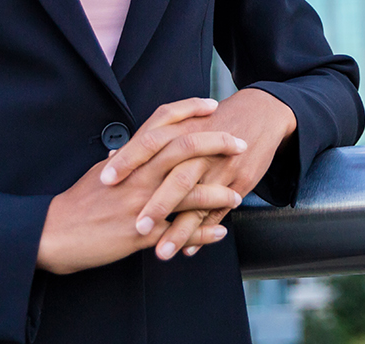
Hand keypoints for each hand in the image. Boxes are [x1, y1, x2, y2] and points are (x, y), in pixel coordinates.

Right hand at [35, 98, 246, 274]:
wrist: (52, 233)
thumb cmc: (78, 203)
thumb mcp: (101, 172)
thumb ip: (123, 160)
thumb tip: (131, 148)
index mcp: (128, 158)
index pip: (161, 122)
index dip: (189, 110)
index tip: (212, 105)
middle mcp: (137, 175)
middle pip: (183, 148)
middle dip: (216, 143)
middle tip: (240, 143)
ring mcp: (139, 204)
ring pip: (187, 190)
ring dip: (217, 192)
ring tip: (237, 194)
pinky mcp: (138, 234)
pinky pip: (178, 232)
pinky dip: (202, 232)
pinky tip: (219, 232)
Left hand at [100, 88, 296, 259]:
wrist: (259, 113)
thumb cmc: (213, 120)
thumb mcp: (183, 122)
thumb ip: (150, 142)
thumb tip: (111, 157)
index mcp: (182, 130)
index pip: (149, 143)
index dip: (128, 161)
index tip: (105, 180)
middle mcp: (201, 150)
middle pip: (177, 176)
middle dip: (156, 203)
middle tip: (136, 227)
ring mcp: (221, 167)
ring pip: (199, 200)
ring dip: (180, 229)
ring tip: (161, 252)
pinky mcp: (239, 182)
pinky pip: (219, 211)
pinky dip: (202, 232)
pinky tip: (187, 249)